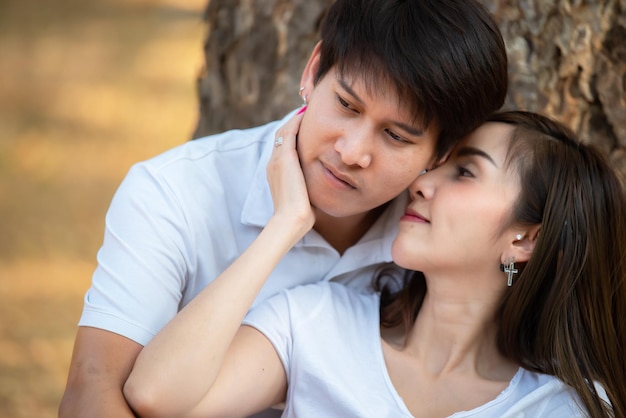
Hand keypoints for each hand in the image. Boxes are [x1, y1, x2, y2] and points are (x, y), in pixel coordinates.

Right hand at [266, 110, 314, 234]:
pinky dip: (297, 120)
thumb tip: (320, 189)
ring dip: (295, 118)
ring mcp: (277, 159)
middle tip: (307, 110)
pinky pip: (290, 131)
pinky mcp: (285, 158)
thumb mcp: (303, 197)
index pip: (283, 146)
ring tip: (308, 107)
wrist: (290, 220)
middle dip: (294, 122)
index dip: (293, 134)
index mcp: (276, 172)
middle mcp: (273, 162)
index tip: (305, 126)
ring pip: (285, 130)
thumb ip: (308, 188)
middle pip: (282, 134)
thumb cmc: (299, 216)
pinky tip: (307, 112)